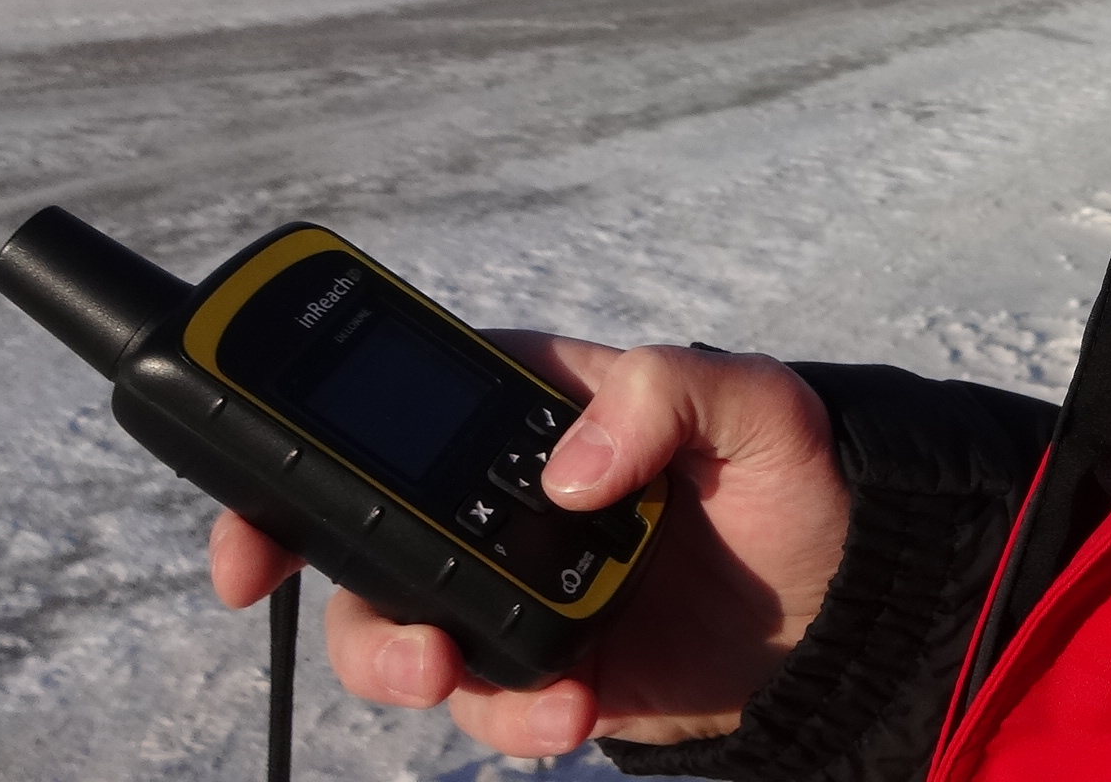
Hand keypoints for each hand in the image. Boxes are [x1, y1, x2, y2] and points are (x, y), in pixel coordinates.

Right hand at [208, 335, 851, 756]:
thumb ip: (667, 392)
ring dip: (404, 661)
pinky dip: (505, 717)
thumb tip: (567, 470)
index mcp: (534, 401)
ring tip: (461, 677)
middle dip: (331, 582)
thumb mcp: (759, 406)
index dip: (302, 446)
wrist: (847, 610)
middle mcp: (500, 492)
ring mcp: (510, 582)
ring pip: (393, 624)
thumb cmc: (797, 481)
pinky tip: (565, 711)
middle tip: (400, 636)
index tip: (263, 522)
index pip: (400, 401)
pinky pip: (479, 700)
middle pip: (360, 525)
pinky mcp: (537, 663)